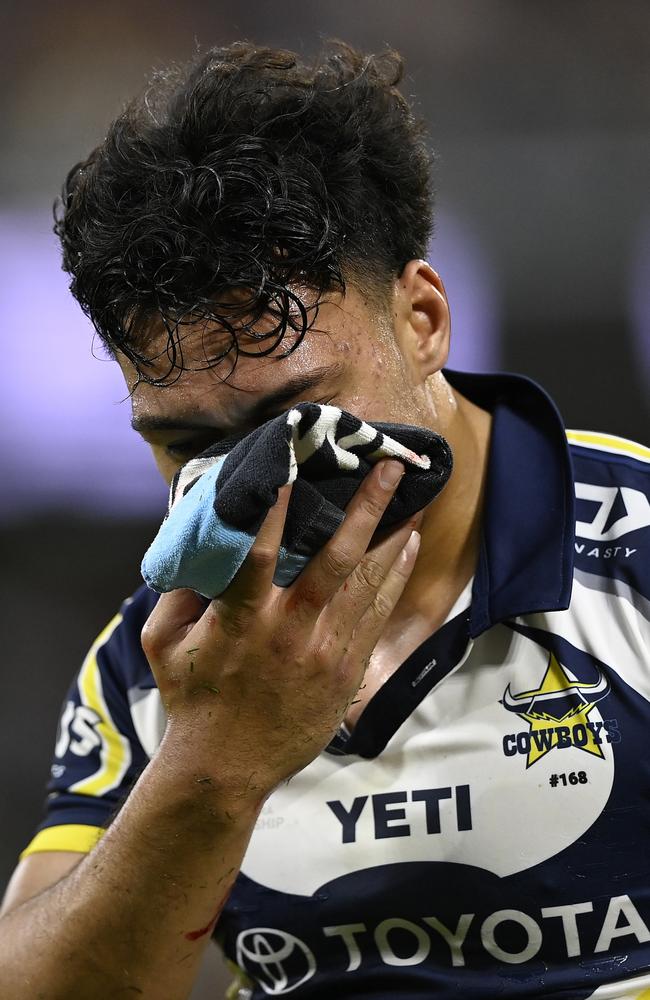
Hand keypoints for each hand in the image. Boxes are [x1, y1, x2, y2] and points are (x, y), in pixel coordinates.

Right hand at [141, 459, 420, 800]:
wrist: (226, 769)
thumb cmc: (192, 702)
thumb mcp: (164, 644)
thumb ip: (179, 592)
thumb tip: (196, 545)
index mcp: (242, 620)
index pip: (260, 552)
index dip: (277, 508)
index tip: (295, 465)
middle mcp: (289, 631)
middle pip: (336, 560)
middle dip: (366, 509)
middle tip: (390, 468)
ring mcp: (324, 653)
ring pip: (368, 585)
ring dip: (391, 538)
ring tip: (413, 500)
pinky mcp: (345, 673)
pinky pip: (377, 617)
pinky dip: (394, 580)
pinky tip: (406, 551)